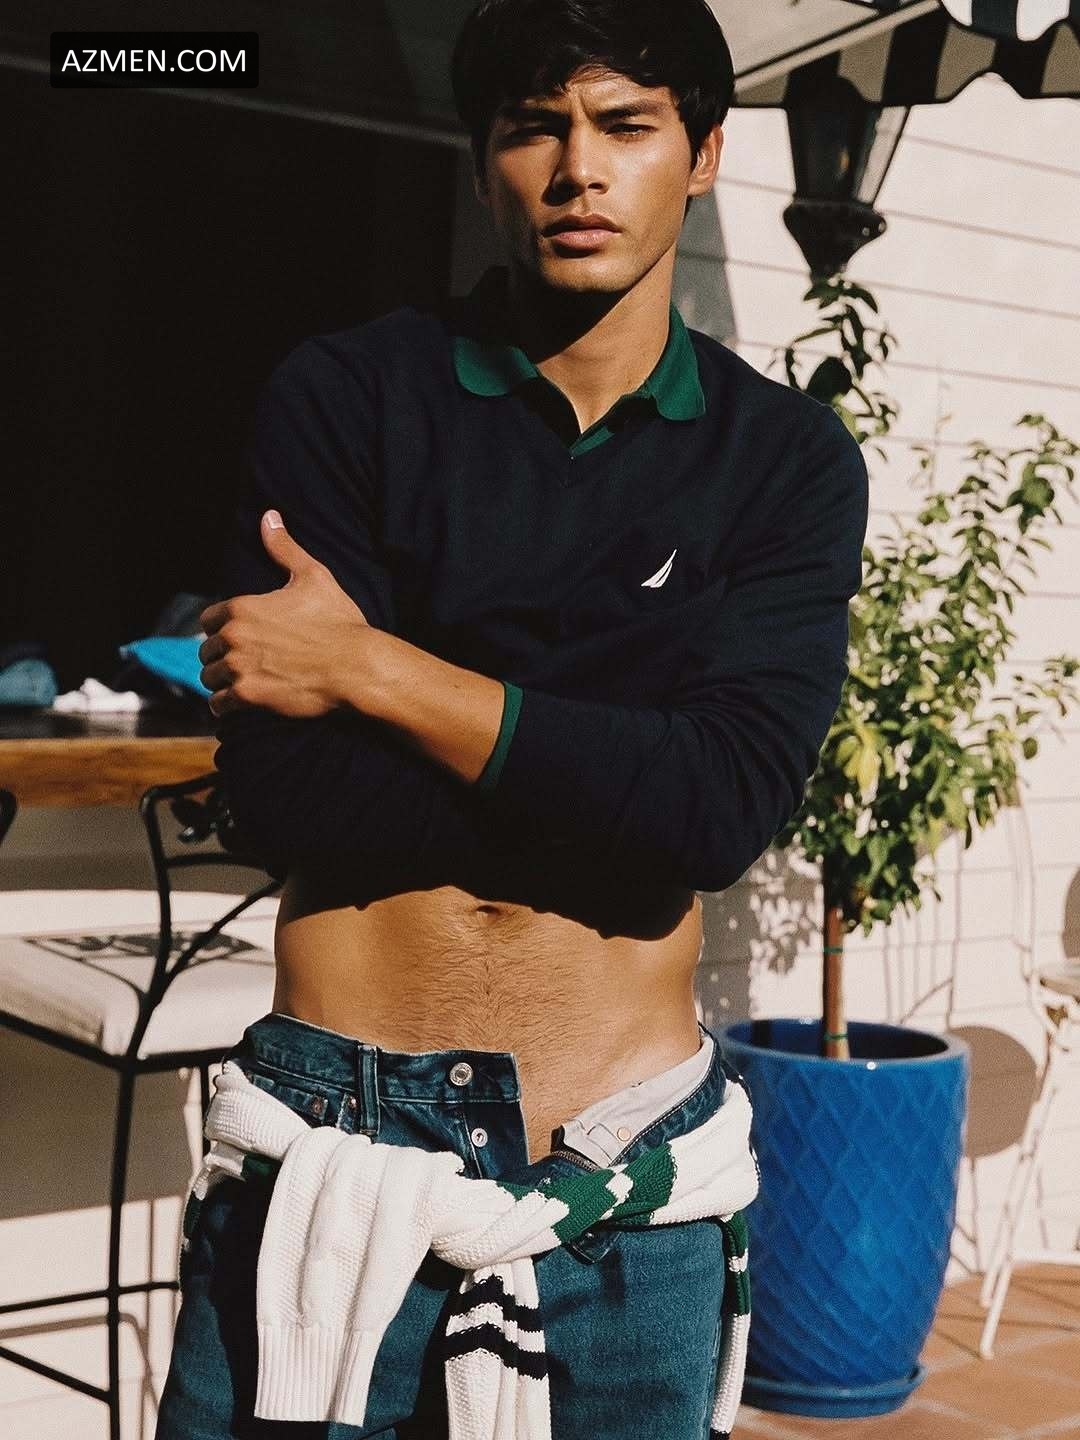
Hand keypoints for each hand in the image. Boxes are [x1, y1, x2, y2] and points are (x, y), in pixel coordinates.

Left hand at [199, 509, 369, 718]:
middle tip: (242, 662)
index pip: (209, 620)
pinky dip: (225, 705)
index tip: (238, 636)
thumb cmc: (338, 621)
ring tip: (240, 682)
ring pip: (209, 677)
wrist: (356, 665)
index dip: (223, 628)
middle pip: (207, 650)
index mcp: (242, 607)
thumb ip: (284, 548)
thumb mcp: (313, 577)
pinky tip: (239, 703)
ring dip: (221, 681)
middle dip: (221, 656)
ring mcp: (239, 668)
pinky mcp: (248, 696)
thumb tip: (268, 516)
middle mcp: (234, 637)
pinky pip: (218, 704)